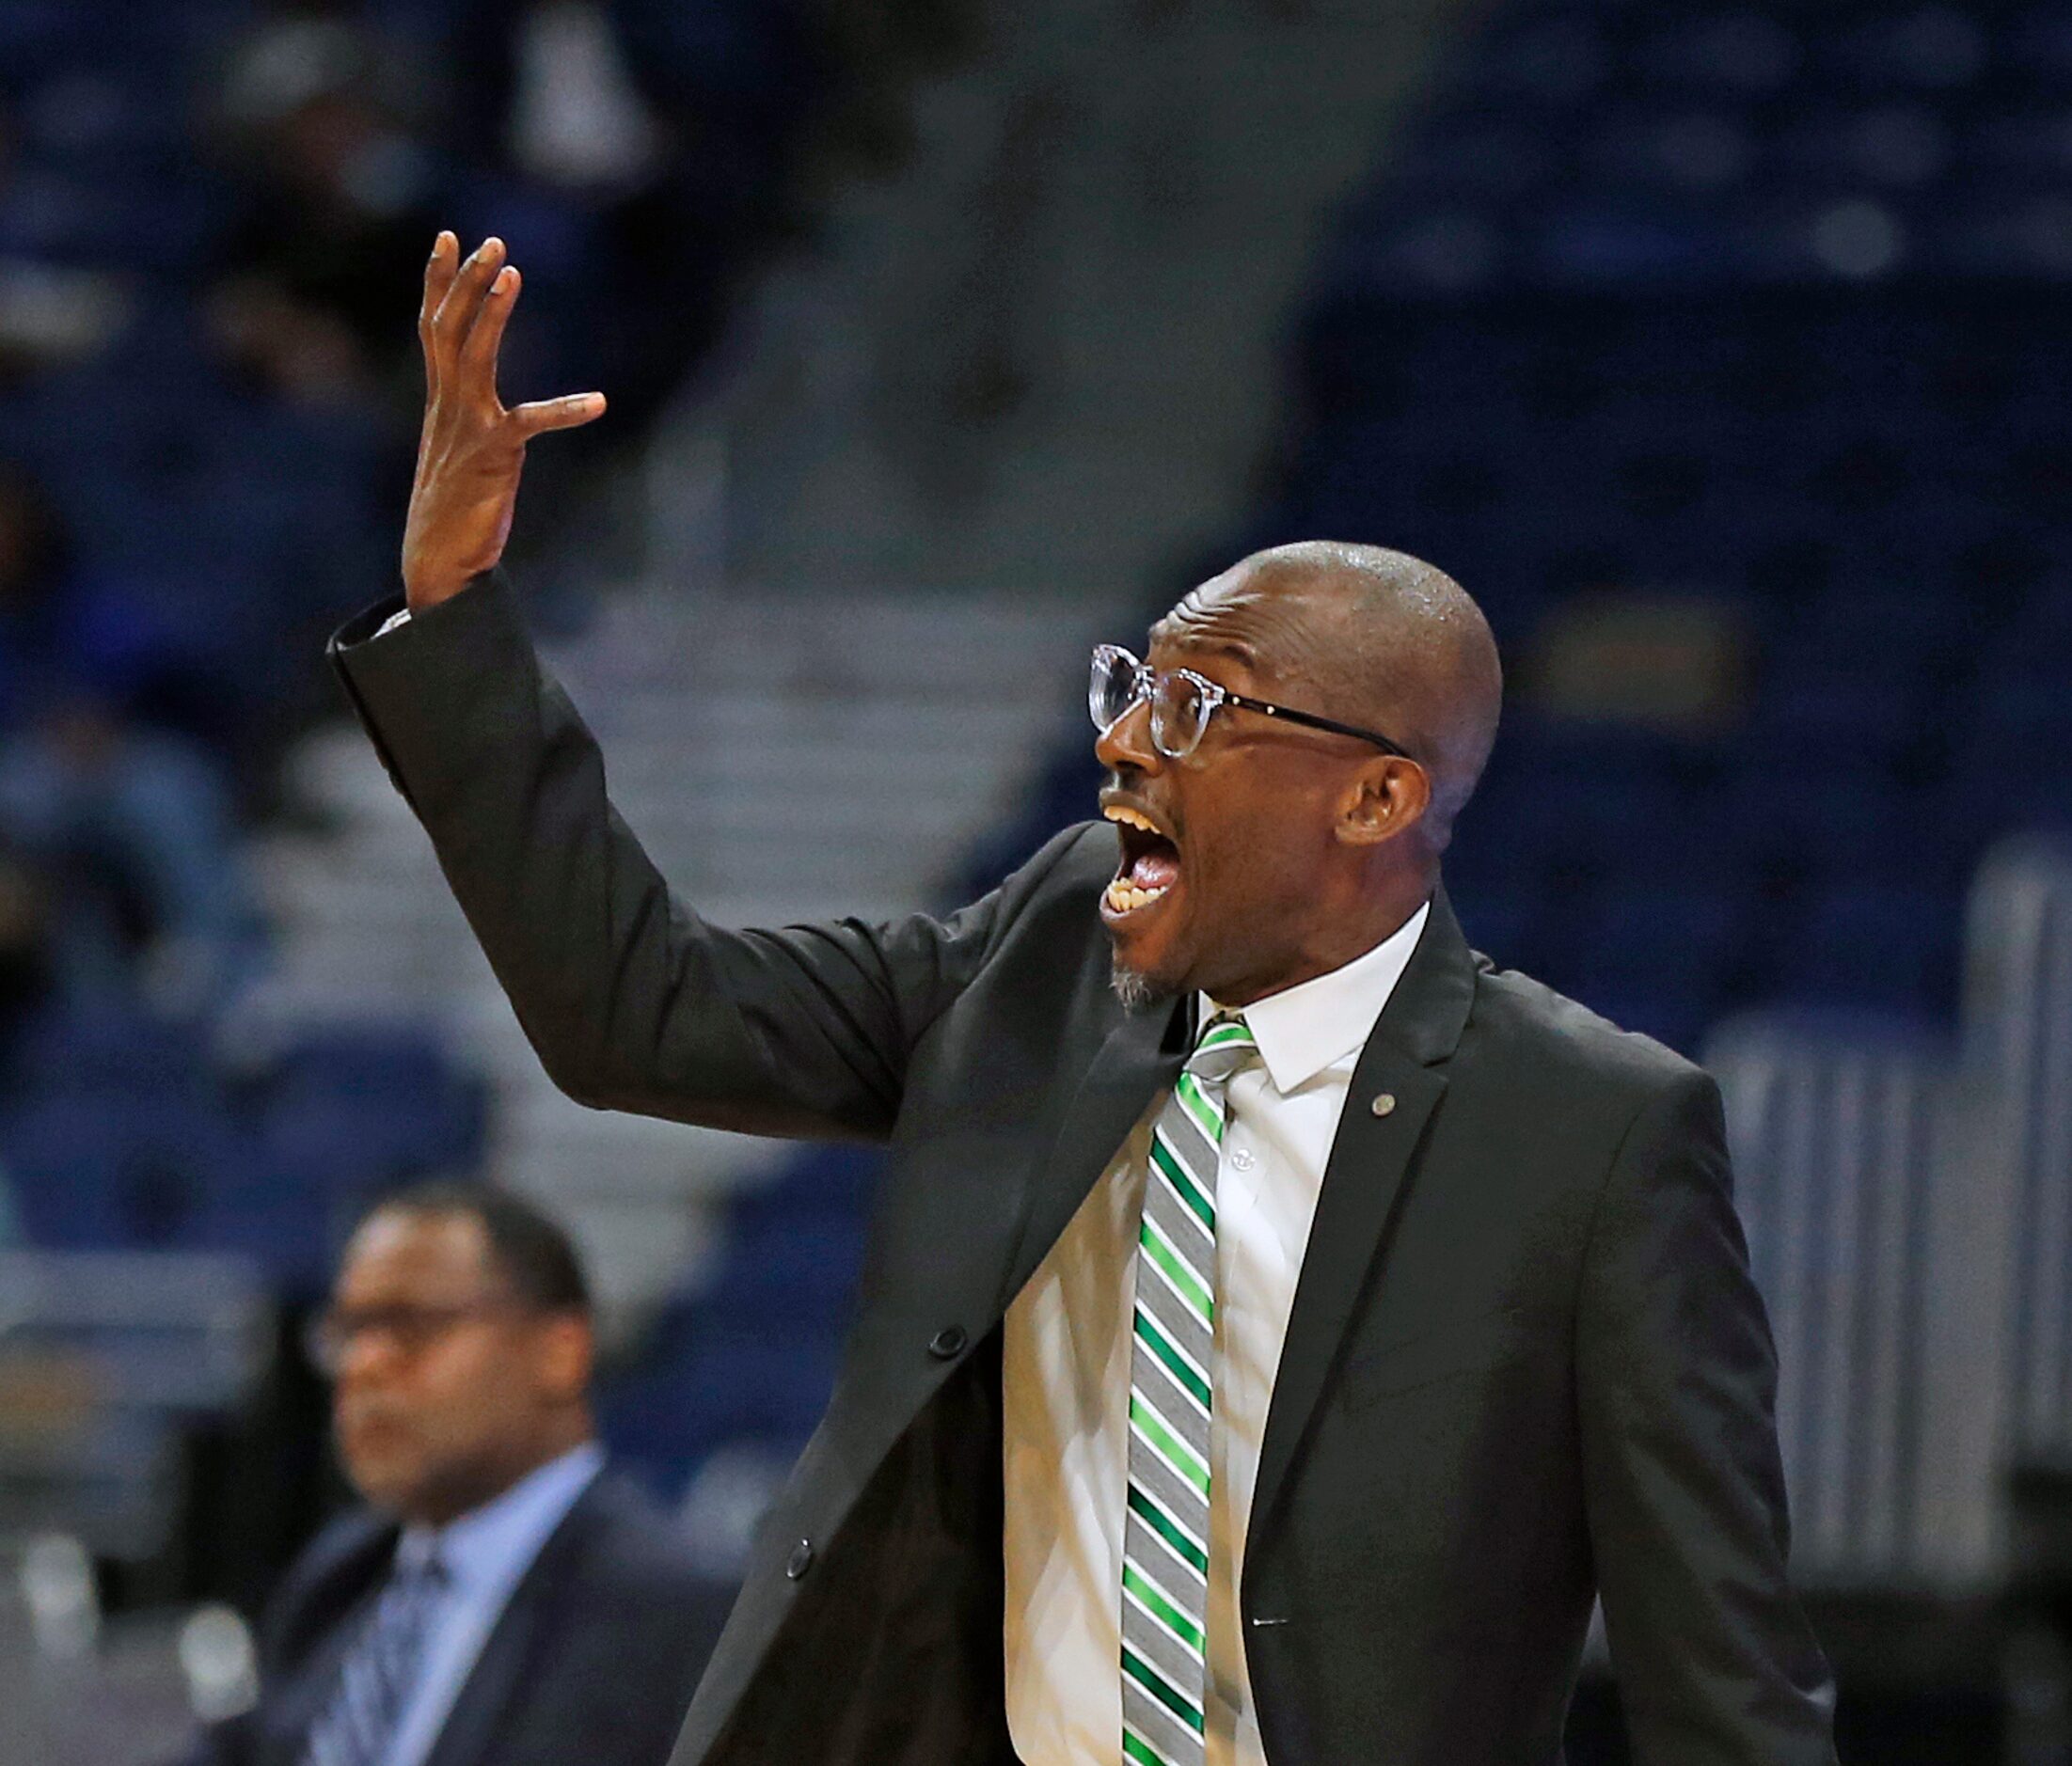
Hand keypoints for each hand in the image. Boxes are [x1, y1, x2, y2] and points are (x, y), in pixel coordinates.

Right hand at [401, 232, 605, 609]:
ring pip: (473, 354)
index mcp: (442, 400)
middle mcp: (448, 405)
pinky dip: (565, 410)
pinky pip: (530, 423)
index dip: (439, 281)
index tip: (447, 237)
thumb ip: (470, 418)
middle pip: (450, 328)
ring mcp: (467, 427)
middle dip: (467, 281)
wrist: (437, 559)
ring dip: (492, 312)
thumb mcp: (459, 450)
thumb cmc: (454, 507)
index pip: (434, 326)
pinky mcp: (492, 455)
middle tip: (489, 240)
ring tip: (511, 272)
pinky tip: (598, 402)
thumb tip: (489, 408)